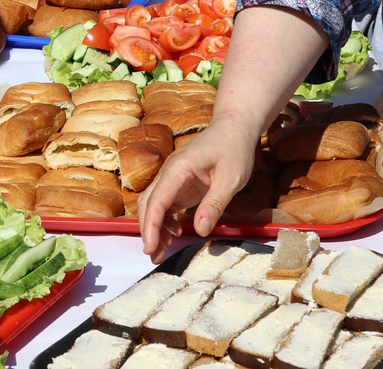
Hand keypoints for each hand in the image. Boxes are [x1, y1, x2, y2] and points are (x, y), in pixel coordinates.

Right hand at [137, 118, 255, 263]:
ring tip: (162, 250)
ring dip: (154, 226)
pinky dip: (165, 220)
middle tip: (154, 255)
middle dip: (148, 230)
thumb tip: (199, 231)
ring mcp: (173, 176)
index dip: (151, 226)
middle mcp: (170, 171)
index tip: (150, 248)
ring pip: (154, 203)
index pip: (157, 201)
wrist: (234, 128)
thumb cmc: (233, 149)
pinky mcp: (180, 182)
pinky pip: (166, 203)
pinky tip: (175, 233)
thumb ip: (214, 204)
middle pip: (149, 203)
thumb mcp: (230, 178)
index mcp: (178, 168)